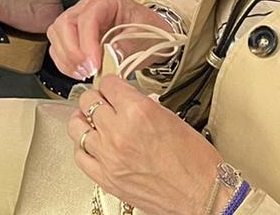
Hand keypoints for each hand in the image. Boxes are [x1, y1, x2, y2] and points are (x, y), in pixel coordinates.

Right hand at [47, 0, 169, 80]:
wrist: (151, 36)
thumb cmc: (148, 32)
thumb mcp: (144, 38)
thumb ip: (127, 46)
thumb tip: (110, 57)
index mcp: (107, 0)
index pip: (88, 18)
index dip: (87, 43)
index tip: (94, 65)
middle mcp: (87, 6)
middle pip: (65, 24)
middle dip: (73, 52)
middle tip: (88, 71)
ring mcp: (78, 19)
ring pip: (57, 35)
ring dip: (67, 58)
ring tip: (85, 73)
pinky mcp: (72, 35)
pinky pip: (58, 47)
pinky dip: (65, 63)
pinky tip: (79, 72)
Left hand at [71, 75, 223, 214]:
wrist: (203, 195)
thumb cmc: (196, 163)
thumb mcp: (172, 118)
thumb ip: (143, 105)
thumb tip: (127, 99)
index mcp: (138, 112)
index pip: (109, 83)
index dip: (112, 84)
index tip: (114, 87)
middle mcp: (119, 132)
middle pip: (89, 101)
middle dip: (98, 99)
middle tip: (105, 102)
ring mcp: (109, 156)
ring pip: (77, 127)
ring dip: (86, 121)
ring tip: (94, 121)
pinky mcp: (106, 178)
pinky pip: (80, 156)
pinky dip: (83, 147)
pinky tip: (91, 144)